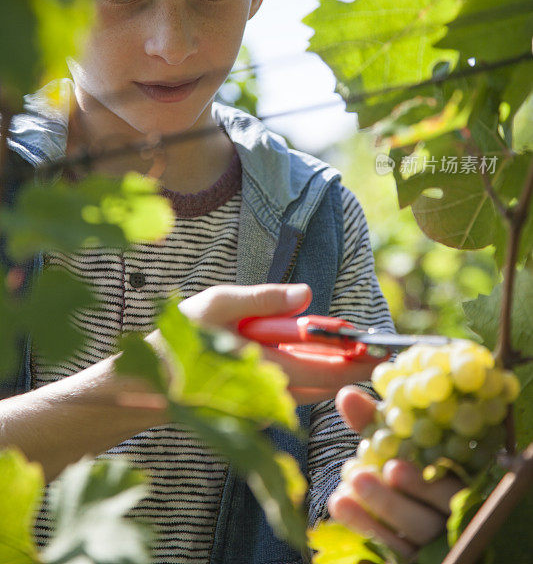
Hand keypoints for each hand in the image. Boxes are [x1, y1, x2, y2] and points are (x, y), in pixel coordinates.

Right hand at [148, 284, 377, 404]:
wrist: (146, 382)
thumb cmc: (180, 338)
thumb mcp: (218, 304)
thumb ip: (263, 298)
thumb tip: (307, 294)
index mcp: (264, 367)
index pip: (325, 369)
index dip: (357, 361)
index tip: (384, 352)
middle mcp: (269, 395)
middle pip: (323, 383)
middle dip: (351, 366)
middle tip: (379, 352)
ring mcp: (262, 406)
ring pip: (308, 389)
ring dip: (330, 371)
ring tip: (354, 353)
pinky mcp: (255, 408)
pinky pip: (290, 393)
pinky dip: (307, 377)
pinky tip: (311, 359)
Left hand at [328, 386, 462, 558]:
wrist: (402, 498)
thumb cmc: (404, 460)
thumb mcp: (395, 439)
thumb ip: (375, 422)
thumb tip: (346, 394)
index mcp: (458, 486)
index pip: (448, 490)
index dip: (422, 481)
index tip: (392, 467)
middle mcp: (450, 520)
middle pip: (426, 521)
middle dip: (391, 503)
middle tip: (360, 478)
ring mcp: (432, 544)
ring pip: (408, 542)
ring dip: (372, 519)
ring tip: (341, 495)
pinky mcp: (414, 558)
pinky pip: (391, 554)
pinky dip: (365, 532)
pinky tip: (341, 510)